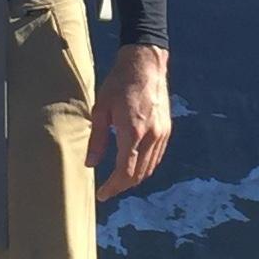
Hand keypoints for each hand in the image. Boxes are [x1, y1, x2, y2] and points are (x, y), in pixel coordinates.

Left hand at [88, 44, 171, 202]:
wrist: (145, 63)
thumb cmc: (119, 83)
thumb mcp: (101, 109)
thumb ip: (97, 139)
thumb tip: (91, 164)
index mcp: (133, 132)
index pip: (125, 171)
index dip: (113, 187)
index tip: (102, 194)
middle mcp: (151, 136)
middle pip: (139, 174)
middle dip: (122, 186)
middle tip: (108, 190)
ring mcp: (162, 133)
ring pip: (150, 167)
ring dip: (135, 179)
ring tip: (118, 181)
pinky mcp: (167, 129)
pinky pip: (157, 157)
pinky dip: (146, 167)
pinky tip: (134, 166)